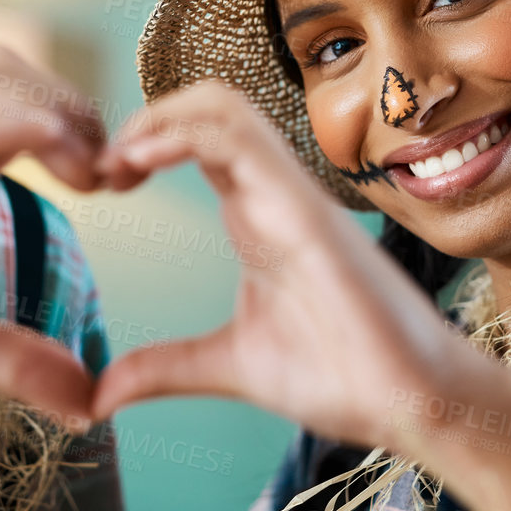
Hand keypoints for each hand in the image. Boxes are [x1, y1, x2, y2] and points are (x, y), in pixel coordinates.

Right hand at [0, 47, 106, 422]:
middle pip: (8, 76)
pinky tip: (39, 146)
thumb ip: (16, 362)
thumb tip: (89, 403)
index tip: (129, 182)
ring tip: (93, 164)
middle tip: (120, 171)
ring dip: (43, 108)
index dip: (84, 131)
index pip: (25, 109)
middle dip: (74, 109)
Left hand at [91, 80, 510, 510]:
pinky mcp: (305, 208)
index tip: (100, 185)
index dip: (141, 144)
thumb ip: (165, 369)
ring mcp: (289, 194)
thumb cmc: (342, 378)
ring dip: (156, 117)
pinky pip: (241, 137)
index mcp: (255, 216)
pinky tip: (138, 162)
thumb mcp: (228, 366)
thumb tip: (99, 394)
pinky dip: (180, 132)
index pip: (197, 139)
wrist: (411, 405)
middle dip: (144, 118)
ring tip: (116, 161)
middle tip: (101, 168)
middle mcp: (270, 192)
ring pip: (222, 105)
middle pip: (206, 105)